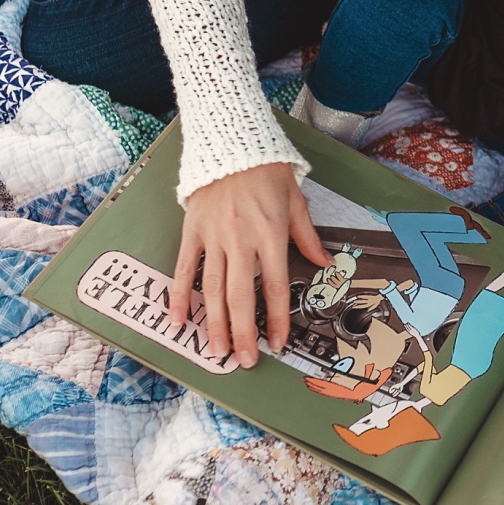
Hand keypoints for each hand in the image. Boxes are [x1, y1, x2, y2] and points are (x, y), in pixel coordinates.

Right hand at [170, 161, 330, 368]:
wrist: (231, 143)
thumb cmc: (267, 171)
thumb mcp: (296, 200)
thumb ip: (307, 236)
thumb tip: (325, 263)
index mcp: (271, 234)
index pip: (276, 286)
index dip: (277, 319)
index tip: (278, 343)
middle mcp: (241, 240)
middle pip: (242, 296)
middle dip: (243, 333)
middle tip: (243, 361)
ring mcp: (214, 237)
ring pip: (213, 289)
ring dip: (214, 323)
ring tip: (215, 351)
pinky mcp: (192, 231)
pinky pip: (184, 268)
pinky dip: (180, 295)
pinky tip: (178, 320)